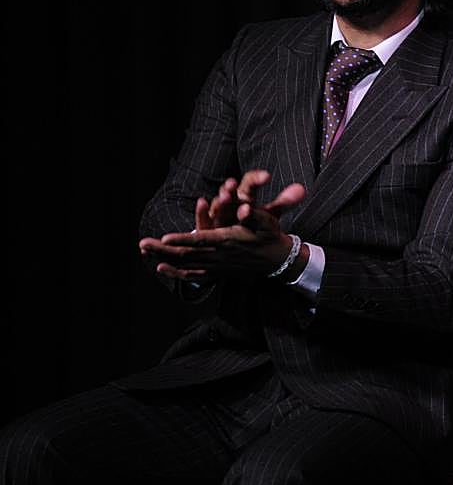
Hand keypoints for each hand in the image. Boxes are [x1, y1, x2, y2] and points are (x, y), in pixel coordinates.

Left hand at [139, 172, 306, 281]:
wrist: (278, 260)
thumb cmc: (270, 235)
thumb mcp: (266, 221)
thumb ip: (254, 215)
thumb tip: (245, 210)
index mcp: (228, 240)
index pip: (201, 240)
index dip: (182, 239)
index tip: (164, 237)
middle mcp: (219, 255)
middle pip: (187, 253)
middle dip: (163, 249)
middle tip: (142, 244)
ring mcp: (217, 265)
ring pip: (186, 263)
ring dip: (164, 257)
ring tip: (144, 252)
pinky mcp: (217, 271)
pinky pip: (193, 274)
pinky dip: (176, 272)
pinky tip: (160, 268)